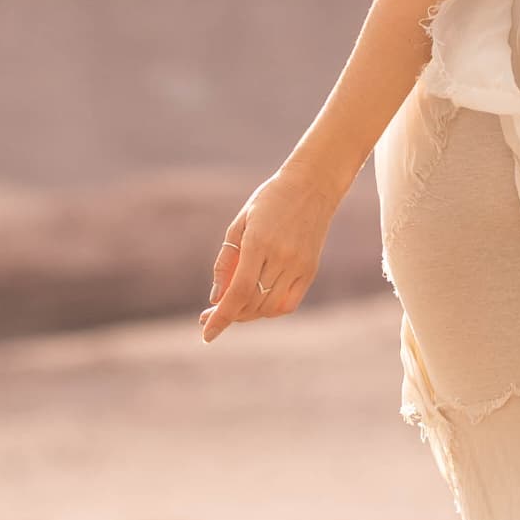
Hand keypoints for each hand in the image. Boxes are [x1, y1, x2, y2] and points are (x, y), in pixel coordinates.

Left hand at [201, 161, 344, 339]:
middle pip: (252, 303)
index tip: (206, 334)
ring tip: (231, 307)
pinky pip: (288, 303)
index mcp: (258, 243)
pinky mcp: (310, 271)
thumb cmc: (269, 201)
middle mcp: (281, 257)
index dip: (221, 317)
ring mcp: (299, 266)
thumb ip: (226, 261)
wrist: (312, 186)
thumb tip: (216, 298)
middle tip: (208, 317)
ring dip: (247, 314)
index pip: (238, 292)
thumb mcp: (240, 223)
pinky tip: (255, 304)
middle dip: (228, 315)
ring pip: (269, 308)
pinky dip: (269, 310)